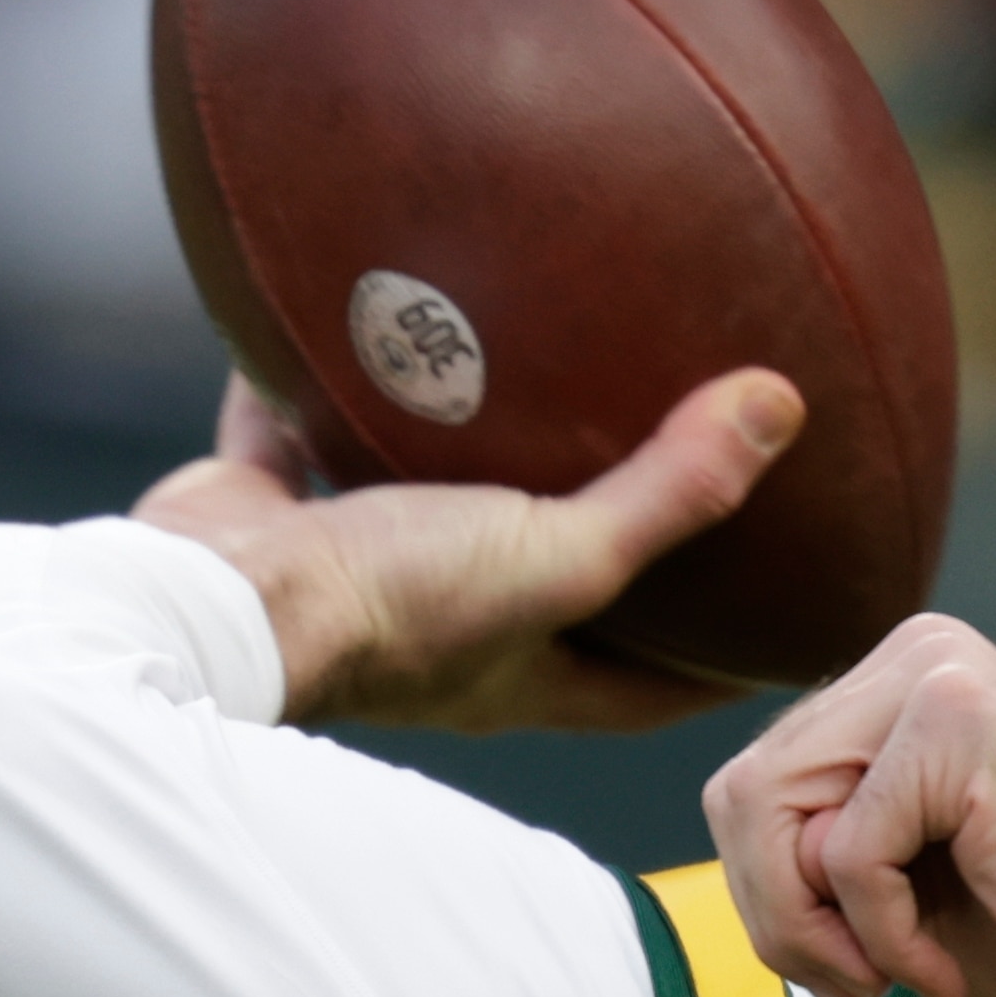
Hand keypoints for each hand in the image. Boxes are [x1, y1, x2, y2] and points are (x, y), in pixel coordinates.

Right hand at [134, 369, 799, 730]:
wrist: (207, 600)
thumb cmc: (389, 609)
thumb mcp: (556, 554)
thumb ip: (664, 492)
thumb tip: (779, 410)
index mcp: (526, 672)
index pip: (655, 686)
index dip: (725, 663)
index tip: (788, 621)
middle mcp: (448, 632)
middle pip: (552, 593)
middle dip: (610, 545)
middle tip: (678, 476)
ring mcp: (357, 575)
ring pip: (433, 508)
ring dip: (475, 459)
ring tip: (534, 382)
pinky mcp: (278, 517)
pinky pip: (306, 439)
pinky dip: (325, 388)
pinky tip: (355, 310)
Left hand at [704, 616, 995, 996]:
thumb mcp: (915, 878)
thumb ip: (827, 845)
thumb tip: (740, 852)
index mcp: (912, 680)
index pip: (759, 783)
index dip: (777, 899)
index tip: (853, 972)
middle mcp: (920, 655)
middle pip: (741, 793)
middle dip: (779, 916)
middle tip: (859, 990)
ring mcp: (936, 676)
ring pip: (769, 813)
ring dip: (815, 930)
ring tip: (895, 980)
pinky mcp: (954, 724)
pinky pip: (844, 853)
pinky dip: (881, 939)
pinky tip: (945, 972)